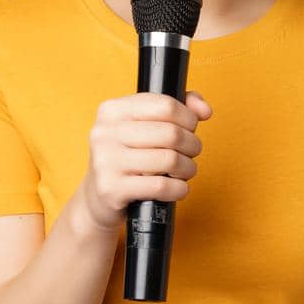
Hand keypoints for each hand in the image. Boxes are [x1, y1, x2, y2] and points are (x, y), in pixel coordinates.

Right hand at [74, 91, 212, 234]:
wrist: (99, 197)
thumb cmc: (131, 156)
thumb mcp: (147, 124)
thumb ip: (180, 107)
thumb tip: (204, 110)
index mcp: (112, 110)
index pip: (166, 106)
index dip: (189, 119)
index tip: (190, 129)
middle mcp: (104, 133)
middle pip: (171, 134)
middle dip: (192, 145)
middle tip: (191, 153)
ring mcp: (105, 161)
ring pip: (169, 160)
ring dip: (188, 168)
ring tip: (184, 171)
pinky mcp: (111, 189)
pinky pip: (161, 186)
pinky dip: (178, 189)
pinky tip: (176, 188)